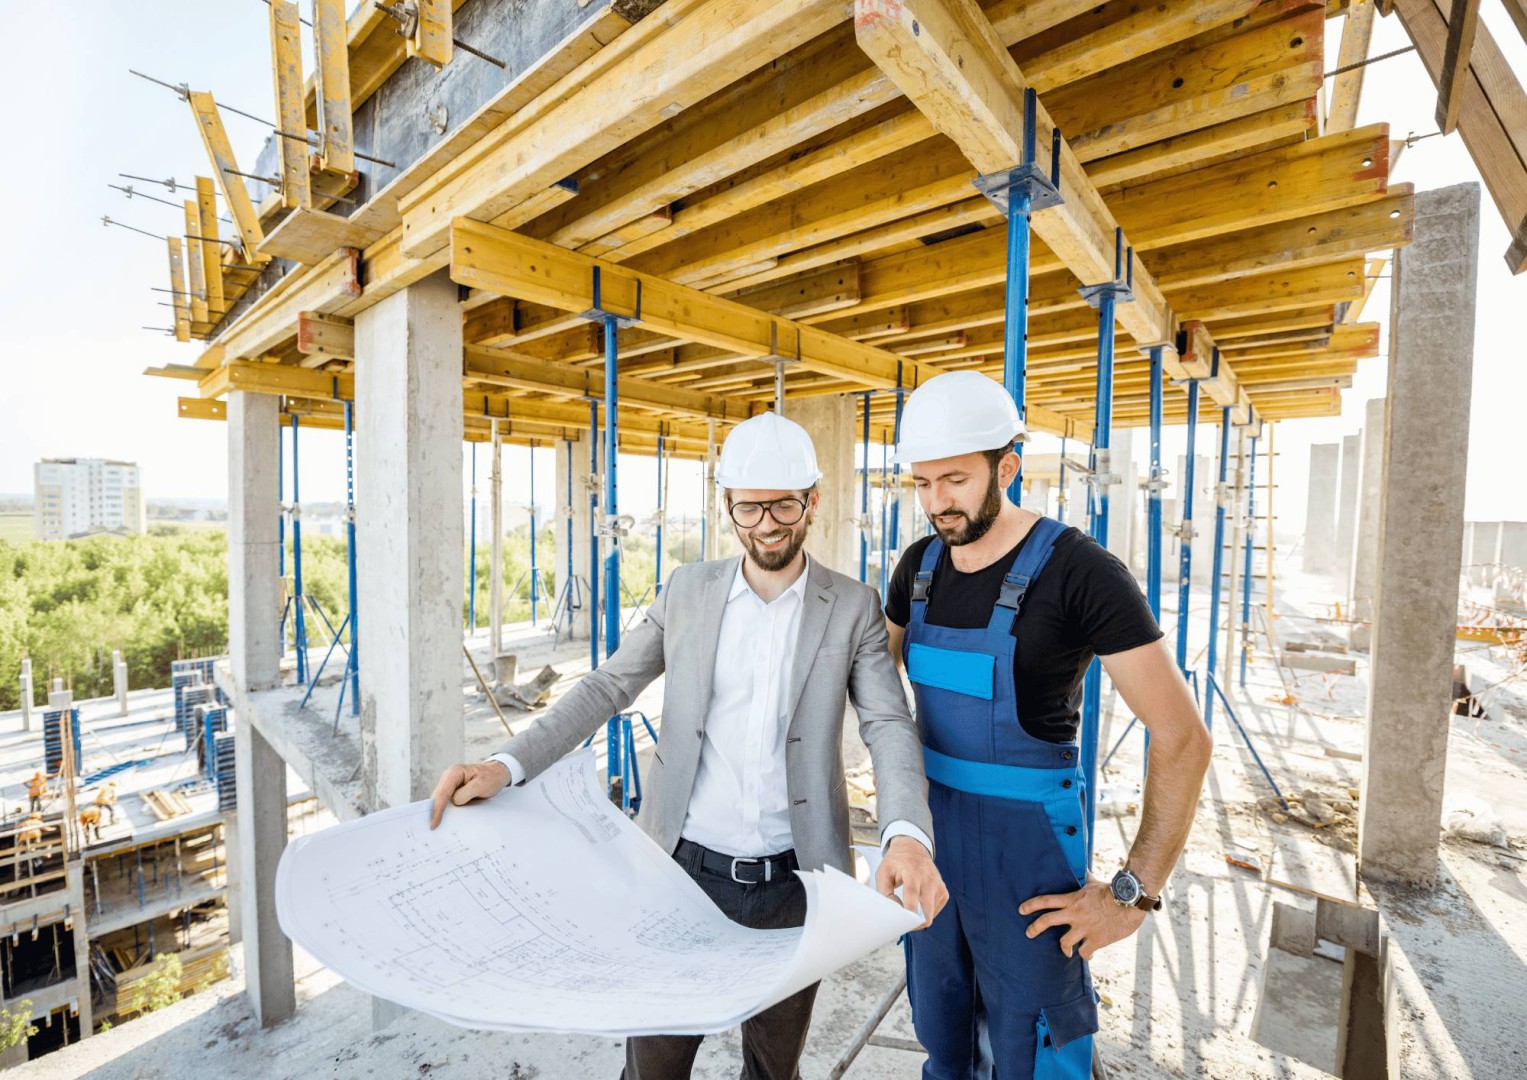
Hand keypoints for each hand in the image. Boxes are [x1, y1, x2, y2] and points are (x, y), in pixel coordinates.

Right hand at [429, 761, 510, 829]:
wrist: (497, 773)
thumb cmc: (490, 778)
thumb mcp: (480, 786)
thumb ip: (464, 794)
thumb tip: (453, 803)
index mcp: (454, 773)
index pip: (443, 793)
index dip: (437, 810)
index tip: (434, 825)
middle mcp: (448, 776)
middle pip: (437, 797)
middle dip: (434, 811)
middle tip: (432, 828)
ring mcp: (449, 783)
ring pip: (440, 799)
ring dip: (439, 811)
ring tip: (437, 827)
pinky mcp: (452, 789)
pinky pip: (446, 800)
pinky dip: (446, 809)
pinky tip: (446, 819)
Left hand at [876, 836, 948, 929]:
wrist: (913, 848)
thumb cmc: (896, 862)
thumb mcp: (883, 873)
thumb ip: (886, 893)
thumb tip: (897, 910)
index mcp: (913, 873)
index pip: (913, 896)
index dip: (908, 914)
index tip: (901, 922)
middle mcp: (929, 880)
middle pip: (927, 912)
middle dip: (915, 922)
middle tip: (904, 922)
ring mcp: (939, 886)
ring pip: (931, 915)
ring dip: (920, 916)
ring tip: (909, 908)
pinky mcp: (944, 892)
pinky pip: (935, 911)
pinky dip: (926, 911)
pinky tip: (918, 903)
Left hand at [1020, 879, 1147, 959]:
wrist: (1130, 902)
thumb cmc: (1112, 891)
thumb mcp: (1093, 882)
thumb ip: (1084, 877)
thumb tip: (1081, 865)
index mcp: (1072, 900)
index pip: (1046, 901)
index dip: (1031, 905)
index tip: (1021, 910)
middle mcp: (1075, 914)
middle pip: (1047, 921)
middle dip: (1034, 928)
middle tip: (1028, 933)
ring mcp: (1085, 928)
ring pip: (1065, 942)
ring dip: (1064, 948)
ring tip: (1067, 952)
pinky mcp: (1096, 940)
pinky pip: (1085, 952)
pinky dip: (1086, 954)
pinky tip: (1088, 954)